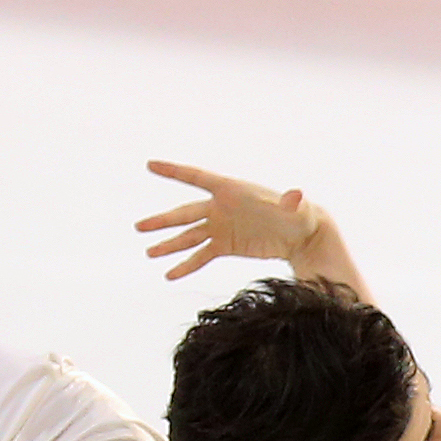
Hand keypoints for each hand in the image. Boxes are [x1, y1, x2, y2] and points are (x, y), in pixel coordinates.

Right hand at [135, 161, 330, 280]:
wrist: (300, 235)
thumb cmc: (298, 215)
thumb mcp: (295, 208)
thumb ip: (291, 201)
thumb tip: (296, 195)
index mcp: (231, 190)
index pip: (197, 177)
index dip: (173, 171)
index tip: (151, 165)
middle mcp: (220, 207)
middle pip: (185, 213)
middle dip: (163, 221)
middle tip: (140, 227)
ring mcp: (221, 227)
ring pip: (189, 236)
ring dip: (169, 245)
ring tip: (149, 253)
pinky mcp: (225, 245)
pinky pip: (201, 256)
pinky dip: (187, 265)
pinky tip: (171, 274)